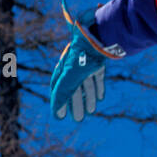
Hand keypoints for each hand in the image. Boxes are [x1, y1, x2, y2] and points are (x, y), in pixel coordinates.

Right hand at [50, 0, 107, 121]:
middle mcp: (74, 65)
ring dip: (88, 98)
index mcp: (63, 68)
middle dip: (75, 104)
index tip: (61, 116)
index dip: (59, 102)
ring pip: (86, 84)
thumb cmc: (82, 57)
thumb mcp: (69, 78)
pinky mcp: (98, 61)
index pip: (58, 88)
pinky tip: (100, 98)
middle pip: (73, 88)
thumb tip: (55, 114)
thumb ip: (62, 95)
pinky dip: (98, 88)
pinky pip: (97, 76)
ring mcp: (87, 63)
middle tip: (78, 119)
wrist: (101, 37)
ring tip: (91, 112)